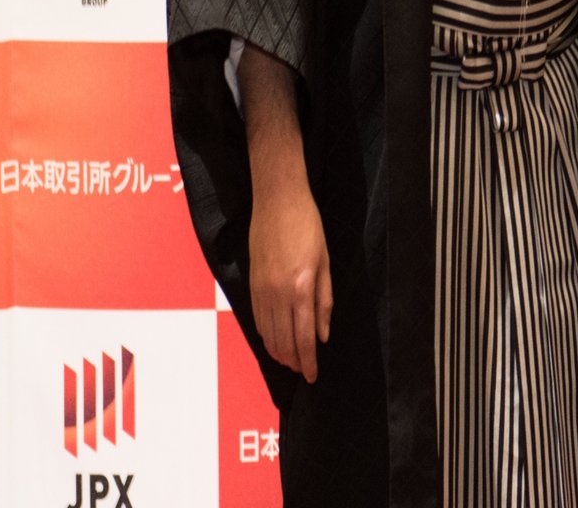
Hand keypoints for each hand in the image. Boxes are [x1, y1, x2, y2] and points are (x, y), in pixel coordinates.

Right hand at [248, 176, 332, 383]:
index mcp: (301, 287)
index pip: (303, 337)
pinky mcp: (252, 286)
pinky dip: (267, 336)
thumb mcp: (325, 261)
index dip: (308, 361)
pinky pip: (258, 321)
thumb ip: (324, 300)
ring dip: (279, 352)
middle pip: (283, 341)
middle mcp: (278, 294)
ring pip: (268, 335)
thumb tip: (323, 335)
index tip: (312, 376)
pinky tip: (275, 341)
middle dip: (294, 361)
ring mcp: (261, 291)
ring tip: (291, 361)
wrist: (277, 202)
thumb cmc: (308, 226)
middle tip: (303, 370)